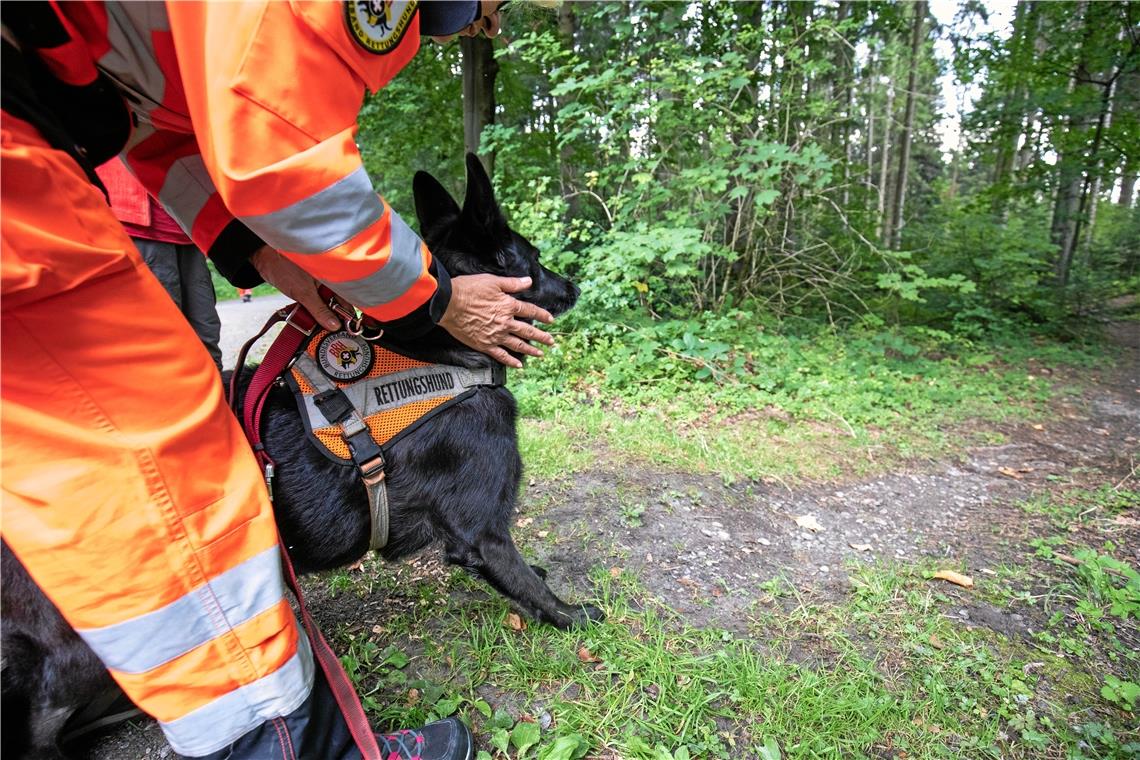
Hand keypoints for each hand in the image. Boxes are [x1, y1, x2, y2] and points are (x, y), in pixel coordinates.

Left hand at [250, 246, 342, 330]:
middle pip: (340, 304)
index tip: (348, 329)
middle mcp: (331, 280)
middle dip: (336, 318)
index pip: (349, 299)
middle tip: (333, 332)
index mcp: (335, 275)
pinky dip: (315, 312)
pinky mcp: (311, 290)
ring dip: (324, 316)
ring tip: (321, 327)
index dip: (349, 314)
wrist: (264, 261)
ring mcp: (320, 286)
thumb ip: (319, 310)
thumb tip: (334, 325)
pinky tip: (312, 319)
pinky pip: (317, 304)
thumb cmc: (285, 267)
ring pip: (328, 305)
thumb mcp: (304, 292)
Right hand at [439, 274, 554, 367]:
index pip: (530, 310)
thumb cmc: (468, 289)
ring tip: (541, 354)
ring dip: (531, 350)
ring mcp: (496, 336)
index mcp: (508, 306)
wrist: (448, 304)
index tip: (551, 320)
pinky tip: (519, 365)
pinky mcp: (485, 345)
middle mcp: (505, 322)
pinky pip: (501, 355)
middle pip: (528, 330)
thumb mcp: (492, 281)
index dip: (542, 315)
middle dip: (542, 337)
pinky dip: (511, 361)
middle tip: (551, 342)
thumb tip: (529, 282)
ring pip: (518, 345)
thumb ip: (512, 284)